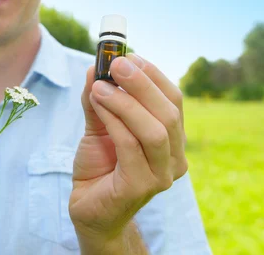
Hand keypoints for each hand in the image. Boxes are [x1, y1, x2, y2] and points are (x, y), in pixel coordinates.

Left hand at [70, 53, 188, 242]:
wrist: (89, 209)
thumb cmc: (99, 166)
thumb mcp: (98, 125)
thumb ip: (99, 99)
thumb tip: (94, 67)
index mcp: (172, 139)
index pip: (174, 100)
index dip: (152, 74)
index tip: (127, 54)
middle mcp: (174, 158)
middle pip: (169, 112)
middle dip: (142, 83)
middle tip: (115, 63)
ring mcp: (161, 175)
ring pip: (154, 130)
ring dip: (126, 102)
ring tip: (99, 86)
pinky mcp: (140, 187)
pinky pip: (130, 146)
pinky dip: (113, 121)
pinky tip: (96, 104)